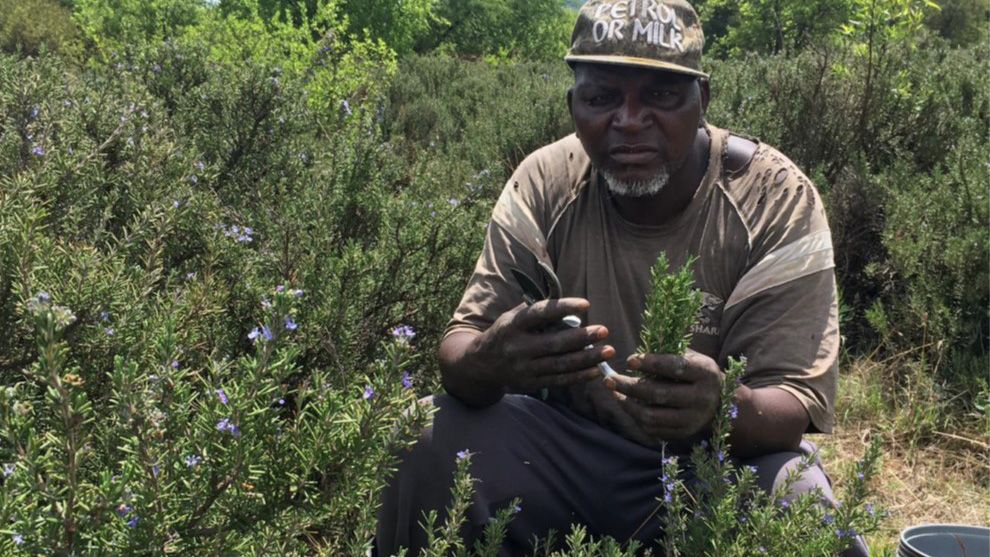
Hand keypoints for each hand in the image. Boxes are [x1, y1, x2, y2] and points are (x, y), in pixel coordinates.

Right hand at [467, 298, 613, 392]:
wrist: (481, 365)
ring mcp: (524, 368)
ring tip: (608, 351)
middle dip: (582, 337)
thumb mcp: (511, 317)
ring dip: (587, 358)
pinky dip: (579, 376)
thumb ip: (535, 310)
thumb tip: (567, 303)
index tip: (586, 304)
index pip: (540, 313)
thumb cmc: (505, 333)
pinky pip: (559, 380)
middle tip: (604, 330)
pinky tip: (596, 370)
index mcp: (513, 325)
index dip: (563, 308)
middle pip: (554, 343)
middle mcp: (517, 347)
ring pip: (560, 364)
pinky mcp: (530, 383)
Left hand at [604, 350, 721, 440]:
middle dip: (629, 386)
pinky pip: (653, 429)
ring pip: (652, 416)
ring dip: (628, 405)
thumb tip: (635, 356)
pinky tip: (627, 404)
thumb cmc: (696, 373)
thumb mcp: (691, 357)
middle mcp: (701, 398)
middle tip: (609, 379)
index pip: (675, 367)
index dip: (650, 363)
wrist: (719, 403)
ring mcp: (692, 420)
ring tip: (614, 393)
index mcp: (705, 373)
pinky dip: (636, 417)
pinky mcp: (683, 434)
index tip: (629, 360)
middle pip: (659, 394)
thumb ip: (668, 353)